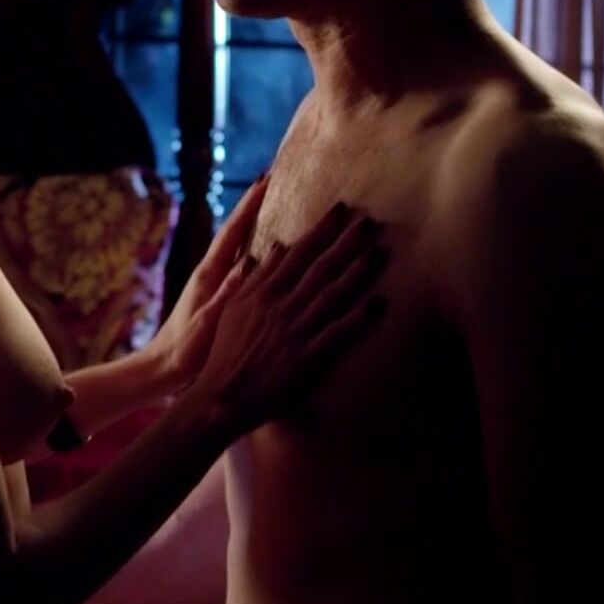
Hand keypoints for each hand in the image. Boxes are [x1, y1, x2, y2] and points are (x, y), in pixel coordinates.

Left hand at [146, 175, 269, 395]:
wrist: (161, 370)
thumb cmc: (183, 352)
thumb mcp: (207, 325)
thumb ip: (225, 296)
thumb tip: (246, 266)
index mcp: (208, 276)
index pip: (232, 232)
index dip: (249, 205)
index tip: (266, 179)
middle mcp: (209, 273)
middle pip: (235, 230)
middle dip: (252, 205)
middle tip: (272, 179)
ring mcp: (211, 283)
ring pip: (237, 245)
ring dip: (253, 223)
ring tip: (273, 204)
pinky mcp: (215, 295)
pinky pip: (238, 263)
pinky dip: (251, 247)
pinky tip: (264, 248)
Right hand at [192, 201, 389, 422]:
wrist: (222, 394)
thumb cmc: (226, 351)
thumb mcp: (234, 307)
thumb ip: (256, 276)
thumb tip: (275, 246)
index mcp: (263, 292)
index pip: (298, 252)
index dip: (322, 229)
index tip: (341, 209)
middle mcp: (281, 306)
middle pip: (320, 267)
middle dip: (346, 241)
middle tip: (370, 221)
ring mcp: (296, 331)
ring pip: (333, 294)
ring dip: (358, 271)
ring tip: (380, 251)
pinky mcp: (307, 357)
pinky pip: (339, 333)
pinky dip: (360, 317)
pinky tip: (380, 302)